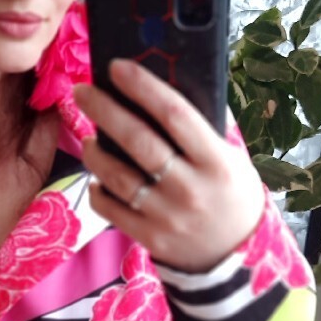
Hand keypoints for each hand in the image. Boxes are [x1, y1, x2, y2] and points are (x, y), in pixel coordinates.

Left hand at [74, 60, 264, 272]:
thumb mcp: (232, 157)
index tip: (117, 67)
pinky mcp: (149, 237)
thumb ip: (207, 124)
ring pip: (117, 176)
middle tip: (82, 91)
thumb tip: (170, 81)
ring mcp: (167, 216)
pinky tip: (99, 178)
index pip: (175, 114)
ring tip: (89, 139)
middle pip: (138, 141)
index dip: (143, 87)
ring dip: (94, 152)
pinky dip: (98, 189)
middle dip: (104, 110)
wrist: (237, 253)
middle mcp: (190, 188)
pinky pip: (110, 208)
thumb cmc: (230, 192)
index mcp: (217, 161)